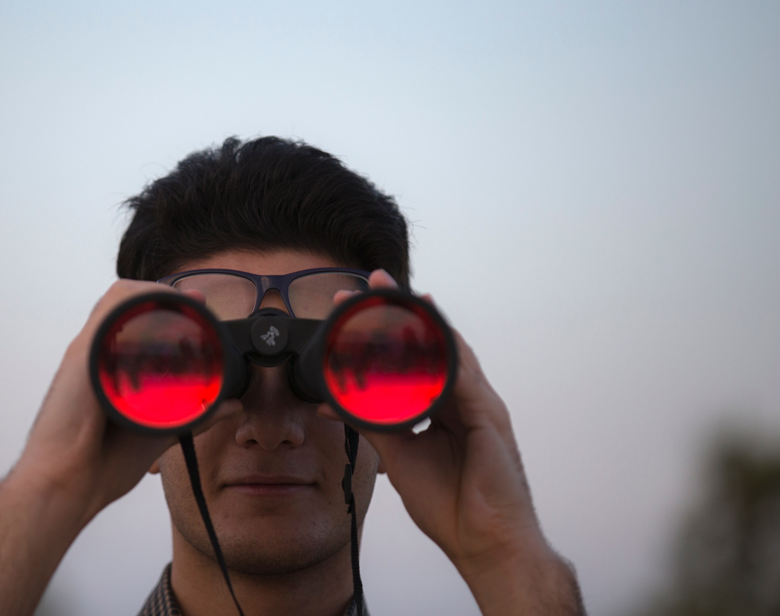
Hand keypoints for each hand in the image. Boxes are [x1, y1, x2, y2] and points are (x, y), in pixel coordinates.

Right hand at [0, 280, 240, 615]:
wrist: (64, 487)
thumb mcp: (159, 433)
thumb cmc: (98, 466)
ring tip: (184, 301)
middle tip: (197, 303)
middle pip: (125, 304)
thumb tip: (232, 407)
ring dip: (152, 293)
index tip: (199, 310)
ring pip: (117, 300)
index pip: (134, 322)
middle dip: (162, 295)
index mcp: (106, 371)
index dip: (165, 308)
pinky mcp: (81, 356)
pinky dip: (135, 301)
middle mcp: (94, 356)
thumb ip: (195, 416)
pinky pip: (107, 312)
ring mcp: (86, 354)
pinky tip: (159, 305)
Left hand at [323, 270, 583, 614]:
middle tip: (374, 281)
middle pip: (432, 342)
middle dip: (404, 310)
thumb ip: (373, 423)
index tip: (356, 306)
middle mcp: (463, 397)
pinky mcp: (490, 417)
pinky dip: (444, 356)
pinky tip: (426, 335)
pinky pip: (464, 378)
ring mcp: (480, 403)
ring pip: (450, 350)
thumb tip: (334, 404)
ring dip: (424, 320)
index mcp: (443, 405)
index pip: (414, 356)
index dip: (388, 328)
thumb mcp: (399, 456)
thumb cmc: (451, 505)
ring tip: (399, 294)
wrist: (485, 544)